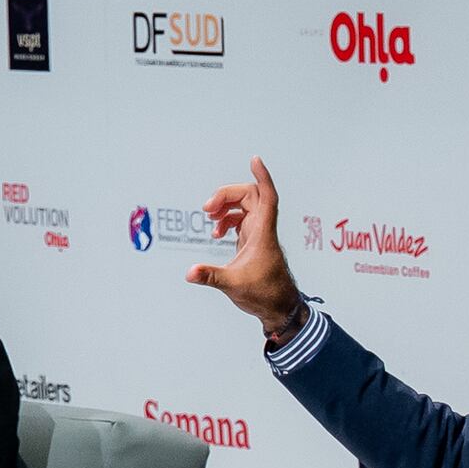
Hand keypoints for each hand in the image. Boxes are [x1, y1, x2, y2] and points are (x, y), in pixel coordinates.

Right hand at [186, 156, 306, 341]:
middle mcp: (263, 228)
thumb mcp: (233, 285)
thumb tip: (189, 273)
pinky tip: (217, 232)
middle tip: (207, 209)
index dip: (262, 176)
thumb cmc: (264, 295)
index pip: (266, 196)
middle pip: (249, 195)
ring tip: (209, 218)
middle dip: (227, 194)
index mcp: (263, 233)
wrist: (279, 307)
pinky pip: (241, 219)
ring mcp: (259, 233)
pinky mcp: (254, 241)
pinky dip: (228, 220)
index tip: (254, 160)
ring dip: (226, 206)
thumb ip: (210, 276)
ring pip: (245, 206)